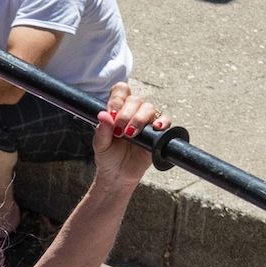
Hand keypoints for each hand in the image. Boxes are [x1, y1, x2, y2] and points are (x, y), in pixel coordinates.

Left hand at [85, 83, 167, 197]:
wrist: (118, 175)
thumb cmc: (108, 157)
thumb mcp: (100, 145)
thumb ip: (102, 130)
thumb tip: (104, 115)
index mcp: (117, 110)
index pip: (121, 91)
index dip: (117, 98)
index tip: (112, 114)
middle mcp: (132, 112)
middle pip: (135, 99)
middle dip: (126, 114)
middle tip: (119, 131)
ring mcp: (146, 121)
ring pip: (149, 107)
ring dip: (139, 119)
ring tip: (130, 135)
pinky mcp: (157, 132)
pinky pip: (165, 120)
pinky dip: (163, 121)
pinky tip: (156, 128)